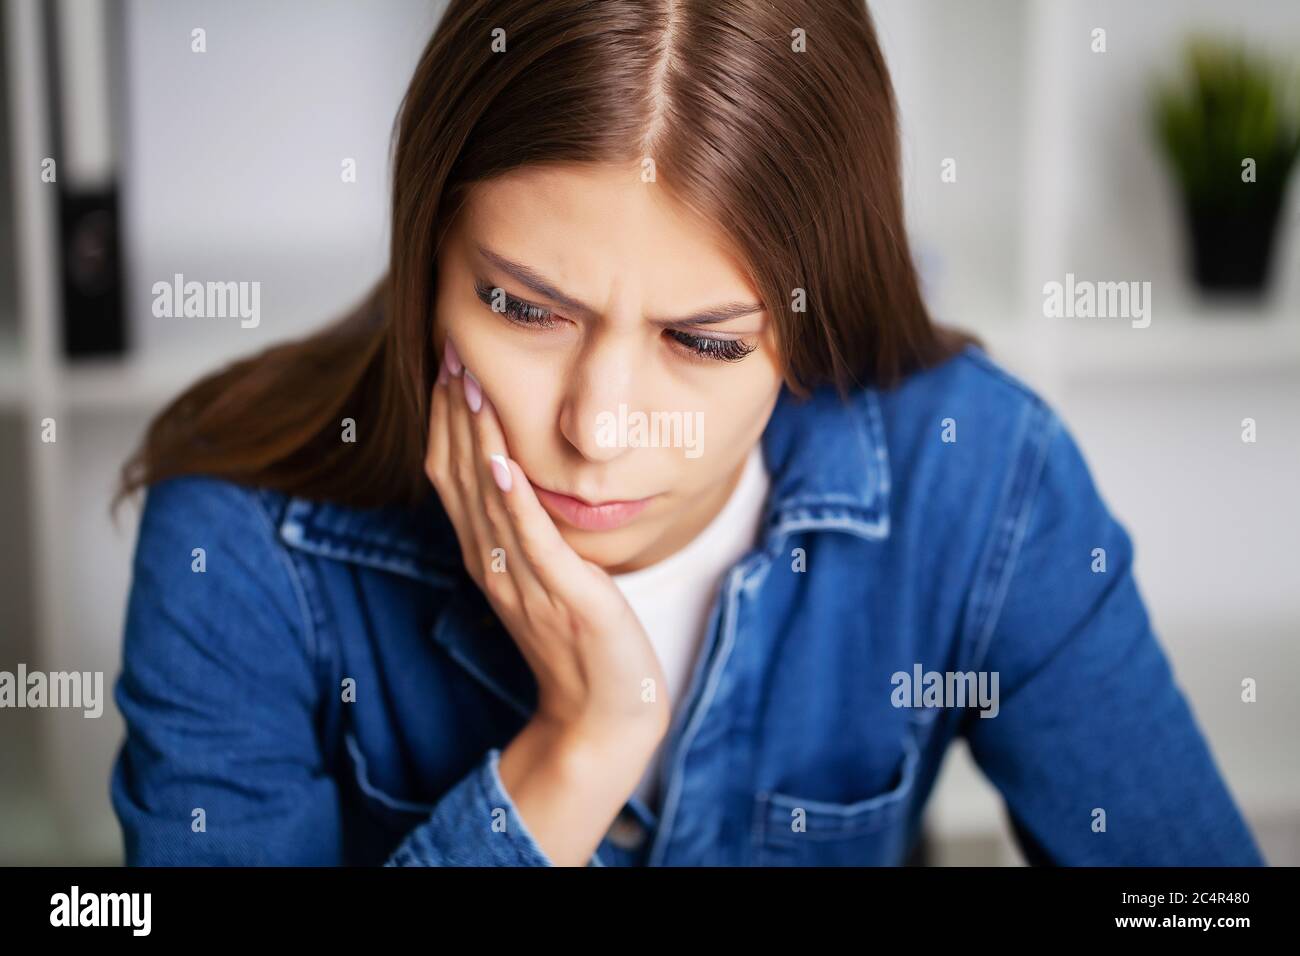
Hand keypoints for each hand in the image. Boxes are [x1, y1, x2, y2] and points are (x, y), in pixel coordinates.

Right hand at [424, 337, 670, 745]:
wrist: (601, 712)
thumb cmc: (578, 640)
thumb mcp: (540, 574)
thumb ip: (520, 528)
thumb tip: (512, 474)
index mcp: (486, 555)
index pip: (451, 475)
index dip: (444, 419)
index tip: (446, 364)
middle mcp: (493, 564)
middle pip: (458, 477)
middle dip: (451, 412)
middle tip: (447, 350)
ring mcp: (523, 581)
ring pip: (487, 498)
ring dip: (475, 438)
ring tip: (465, 383)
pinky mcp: (563, 595)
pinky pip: (530, 541)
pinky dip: (513, 501)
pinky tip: (504, 461)